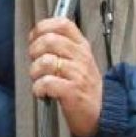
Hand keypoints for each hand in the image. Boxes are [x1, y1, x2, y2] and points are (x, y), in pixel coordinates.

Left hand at [28, 17, 101, 136]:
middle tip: (35, 61)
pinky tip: (42, 91)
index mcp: (81, 45)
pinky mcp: (72, 91)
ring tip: (39, 79)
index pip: (63, 24)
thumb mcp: (79, 60)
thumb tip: (38, 36)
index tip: (35, 37)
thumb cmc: (84, 86)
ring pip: (45, 61)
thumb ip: (63, 46)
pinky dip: (38, 87)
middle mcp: (80, 56)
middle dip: (34, 50)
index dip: (44, 27)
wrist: (101, 112)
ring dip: (35, 71)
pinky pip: (47, 82)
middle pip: (50, 40)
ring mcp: (78, 73)